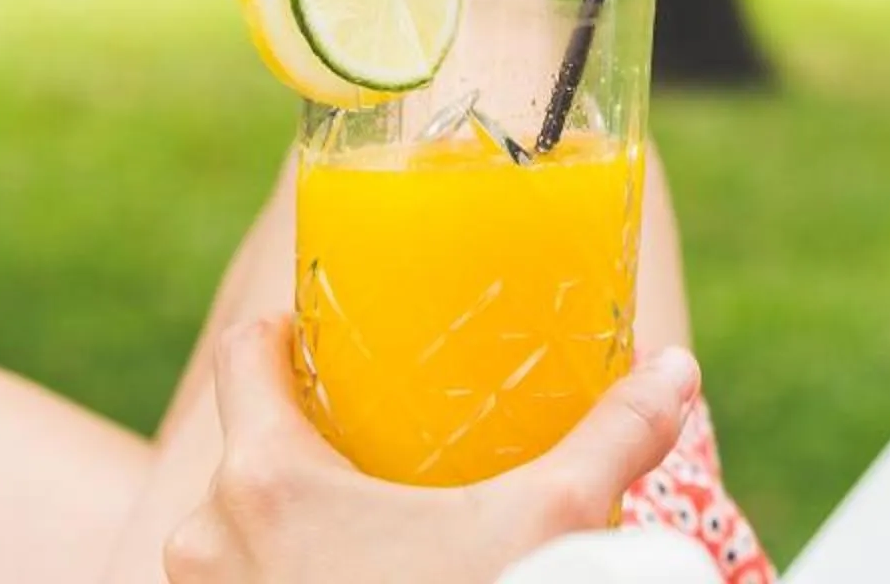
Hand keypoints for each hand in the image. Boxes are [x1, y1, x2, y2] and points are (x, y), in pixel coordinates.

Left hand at [161, 318, 701, 583]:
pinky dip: (280, 576)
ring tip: (364, 522)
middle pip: (243, 449)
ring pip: (233, 532)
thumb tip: (676, 370)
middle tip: (370, 437)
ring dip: (284, 520)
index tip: (319, 332)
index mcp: (266, 479)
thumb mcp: (550, 526)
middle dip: (301, 439)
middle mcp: (212, 539)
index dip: (278, 331)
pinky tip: (349, 579)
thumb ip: (612, 441)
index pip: (240, 358)